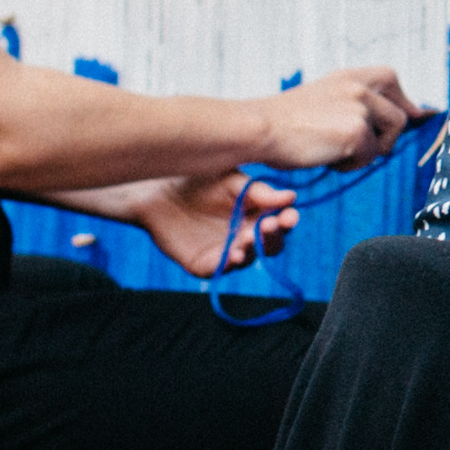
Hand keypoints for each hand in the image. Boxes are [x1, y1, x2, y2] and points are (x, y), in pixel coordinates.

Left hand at [127, 175, 277, 275]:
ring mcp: (226, 251)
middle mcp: (245, 235)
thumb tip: (291, 197)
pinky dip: (230, 263)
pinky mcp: (205, 263)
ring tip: (250, 237)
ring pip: (249, 258)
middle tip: (271, 225)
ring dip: (253, 249)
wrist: (158, 190)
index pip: (280, 223)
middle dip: (274, 237)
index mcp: (256, 215)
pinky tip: (234, 254)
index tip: (289, 216)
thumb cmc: (198, 180)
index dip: (287, 221)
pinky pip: (222, 269)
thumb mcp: (232, 181)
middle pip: (271, 245)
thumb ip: (259, 192)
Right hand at [257, 67, 419, 172]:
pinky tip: (326, 158)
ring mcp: (359, 108)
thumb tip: (391, 117)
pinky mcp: (357, 132)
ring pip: (387, 139)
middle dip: (388, 136)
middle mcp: (358, 87)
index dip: (404, 101)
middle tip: (365, 147)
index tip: (414, 117)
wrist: (261, 129)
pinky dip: (350, 165)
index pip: (391, 78)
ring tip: (334, 151)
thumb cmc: (286, 123)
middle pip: (400, 116)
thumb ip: (354, 103)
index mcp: (348, 76)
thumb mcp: (324, 100)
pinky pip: (369, 157)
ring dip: (367, 152)